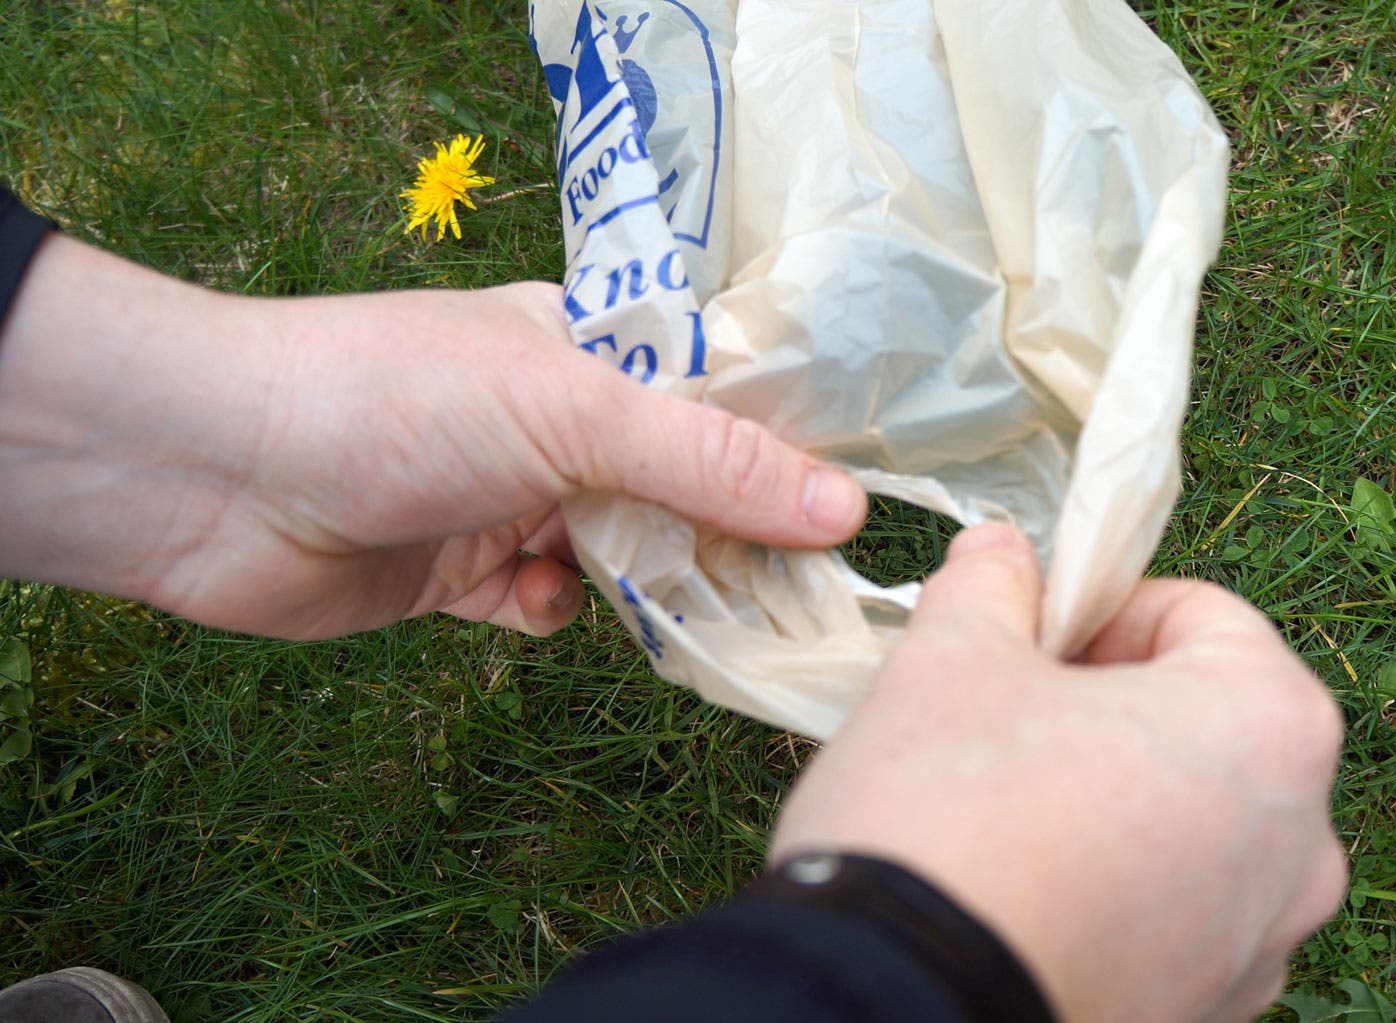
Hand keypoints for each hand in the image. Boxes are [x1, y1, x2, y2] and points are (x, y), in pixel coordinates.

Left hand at [0, 234, 865, 638]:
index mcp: (588, 348)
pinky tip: (528, 598)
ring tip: (670, 605)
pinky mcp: (461, 572)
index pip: (718, 399)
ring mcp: (509, 496)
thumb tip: (846, 509)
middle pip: (679, 488)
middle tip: (791, 592)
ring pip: (620, 554)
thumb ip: (708, 462)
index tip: (852, 514)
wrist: (209, 473)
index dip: (783, 452)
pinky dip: (549, 610)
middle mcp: (556, 419)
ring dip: (641, 583)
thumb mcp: (572, 412)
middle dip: (723, 537)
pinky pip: (546, 603)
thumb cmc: (393, 399)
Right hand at [771, 525, 1346, 1022]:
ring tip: (1009, 811)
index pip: (1201, 615)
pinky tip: (1027, 894)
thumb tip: (1001, 552)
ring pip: (1196, 827)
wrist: (905, 1008)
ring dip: (1119, 798)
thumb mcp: (951, 661)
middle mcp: (1304, 842)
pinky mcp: (1209, 1016)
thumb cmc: (949, 817)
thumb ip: (991, 586)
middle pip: (1209, 723)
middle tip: (1007, 713)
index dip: (1101, 607)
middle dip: (1112, 704)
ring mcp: (1264, 947)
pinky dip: (1119, 891)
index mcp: (1273, 725)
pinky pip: (1177, 920)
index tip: (1026, 634)